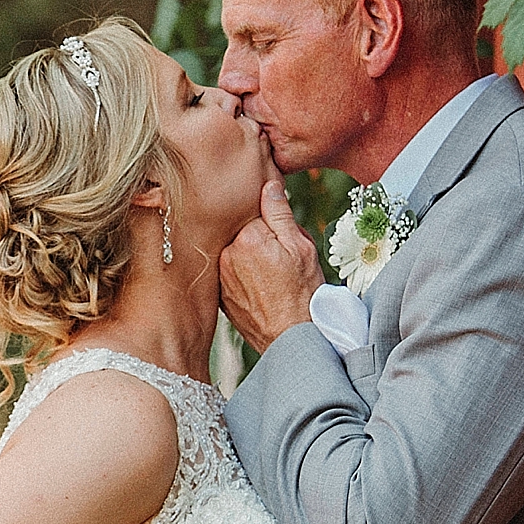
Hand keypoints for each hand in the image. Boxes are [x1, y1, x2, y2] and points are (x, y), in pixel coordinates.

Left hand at [218, 179, 324, 353]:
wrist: (292, 339)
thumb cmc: (303, 293)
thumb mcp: (301, 248)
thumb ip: (281, 213)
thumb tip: (269, 184)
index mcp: (248, 237)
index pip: (256, 212)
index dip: (274, 223)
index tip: (283, 238)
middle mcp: (228, 254)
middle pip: (244, 231)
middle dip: (262, 239)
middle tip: (280, 261)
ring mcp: (221, 276)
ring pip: (237, 252)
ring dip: (251, 257)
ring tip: (272, 278)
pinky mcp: (220, 294)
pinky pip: (231, 273)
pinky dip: (243, 276)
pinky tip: (261, 289)